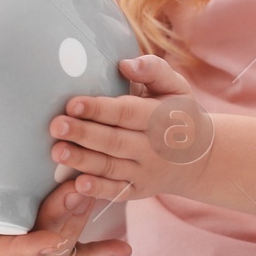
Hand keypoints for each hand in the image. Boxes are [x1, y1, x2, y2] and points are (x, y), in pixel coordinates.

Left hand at [49, 55, 214, 203]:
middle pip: (114, 141)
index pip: (127, 113)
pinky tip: (77, 185)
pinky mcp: (138, 190)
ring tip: (57, 151)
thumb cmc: (178, 114)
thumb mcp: (175, 87)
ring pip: (111, 167)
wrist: (199, 158)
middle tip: (56, 126)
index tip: (73, 103)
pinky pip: (117, 192)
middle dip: (84, 134)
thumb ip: (153, 70)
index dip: (100, 109)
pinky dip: (97, 190)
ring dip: (83, 161)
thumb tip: (125, 64)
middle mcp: (153, 148)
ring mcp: (145, 171)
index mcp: (161, 118)